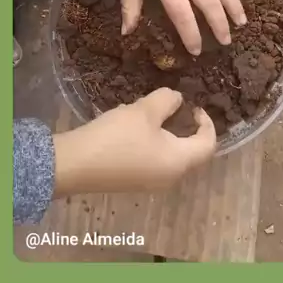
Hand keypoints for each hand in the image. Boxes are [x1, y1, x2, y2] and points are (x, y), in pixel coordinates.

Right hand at [53, 88, 215, 195]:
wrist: (75, 165)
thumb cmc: (117, 137)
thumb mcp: (144, 111)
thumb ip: (167, 100)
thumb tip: (177, 100)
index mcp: (179, 162)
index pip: (208, 144)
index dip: (207, 122)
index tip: (193, 105)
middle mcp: (169, 177)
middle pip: (189, 151)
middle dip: (183, 125)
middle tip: (171, 105)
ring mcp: (150, 182)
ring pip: (168, 153)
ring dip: (162, 130)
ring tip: (145, 111)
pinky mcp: (132, 181)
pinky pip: (151, 158)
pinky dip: (148, 140)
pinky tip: (127, 123)